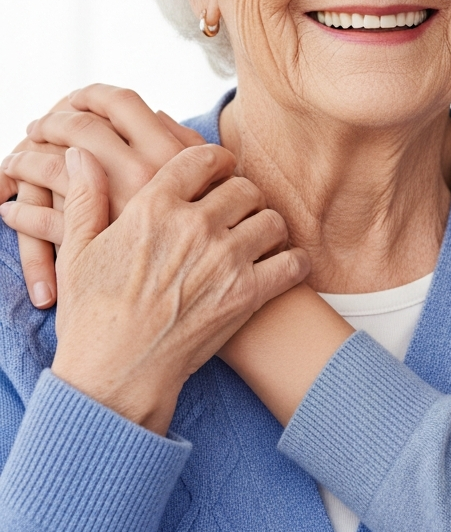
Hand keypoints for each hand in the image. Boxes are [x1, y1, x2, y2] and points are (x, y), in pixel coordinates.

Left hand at [0, 85, 204, 307]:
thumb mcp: (213, 196)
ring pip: (49, 169)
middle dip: (52, 121)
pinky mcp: (84, 249)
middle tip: (38, 127)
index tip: (80, 100)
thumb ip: (187, 154)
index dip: (94, 95)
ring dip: (26, 161)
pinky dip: (21, 215)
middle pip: (78, 125)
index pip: (120, 100)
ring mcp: (107, 210)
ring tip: (13, 163)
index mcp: (165, 156)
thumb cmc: (211, 256)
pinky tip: (10, 213)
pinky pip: (40, 222)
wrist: (184, 319)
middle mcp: (135, 174)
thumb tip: (161, 117)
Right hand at [50, 144, 308, 434]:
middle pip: (244, 187)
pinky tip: (281, 266)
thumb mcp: (76, 251)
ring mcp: (225, 259)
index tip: (218, 173)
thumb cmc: (91, 316)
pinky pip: (292, 261)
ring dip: (266, 228)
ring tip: (254, 240)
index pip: (204, 158)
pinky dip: (293, 262)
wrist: (114, 376)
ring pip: (271, 219)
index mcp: (153, 207)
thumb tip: (81, 155)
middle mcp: (194, 226)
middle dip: (242, 197)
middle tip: (236, 214)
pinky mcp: (247, 294)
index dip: (216, 161)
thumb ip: (85, 197)